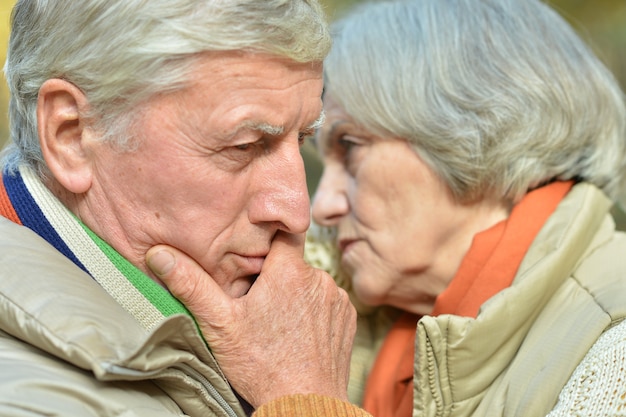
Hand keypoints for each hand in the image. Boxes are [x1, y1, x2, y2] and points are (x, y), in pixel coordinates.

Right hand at [146, 231, 355, 407]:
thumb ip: (191, 284)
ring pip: (310, 283)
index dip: (268, 240)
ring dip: (296, 294)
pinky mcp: (348, 318)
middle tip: (257, 305)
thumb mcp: (219, 325)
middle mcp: (319, 279)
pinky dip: (314, 311)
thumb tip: (159, 254)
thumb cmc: (262, 366)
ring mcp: (337, 299)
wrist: (304, 404)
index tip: (255, 257)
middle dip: (276, 276)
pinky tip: (299, 334)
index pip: (284, 232)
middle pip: (293, 263)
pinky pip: (327, 302)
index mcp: (289, 272)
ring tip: (278, 324)